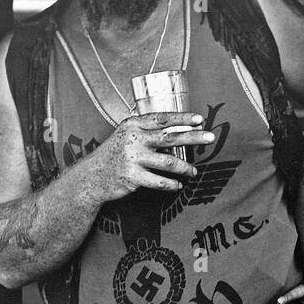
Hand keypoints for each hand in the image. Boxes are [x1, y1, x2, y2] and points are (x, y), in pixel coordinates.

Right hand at [82, 111, 215, 201]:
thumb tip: (178, 131)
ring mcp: (132, 158)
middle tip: (211, 138)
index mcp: (133, 125)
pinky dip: (171, 184)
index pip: (162, 119)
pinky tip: (178, 186)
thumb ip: (147, 131)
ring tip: (194, 172)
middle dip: (193, 137)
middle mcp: (133, 138)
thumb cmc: (115, 154)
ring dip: (185, 168)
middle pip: (170, 137)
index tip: (200, 118)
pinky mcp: (132, 177)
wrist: (92, 176)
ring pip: (168, 162)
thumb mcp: (127, 135)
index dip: (182, 118)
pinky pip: (159, 181)